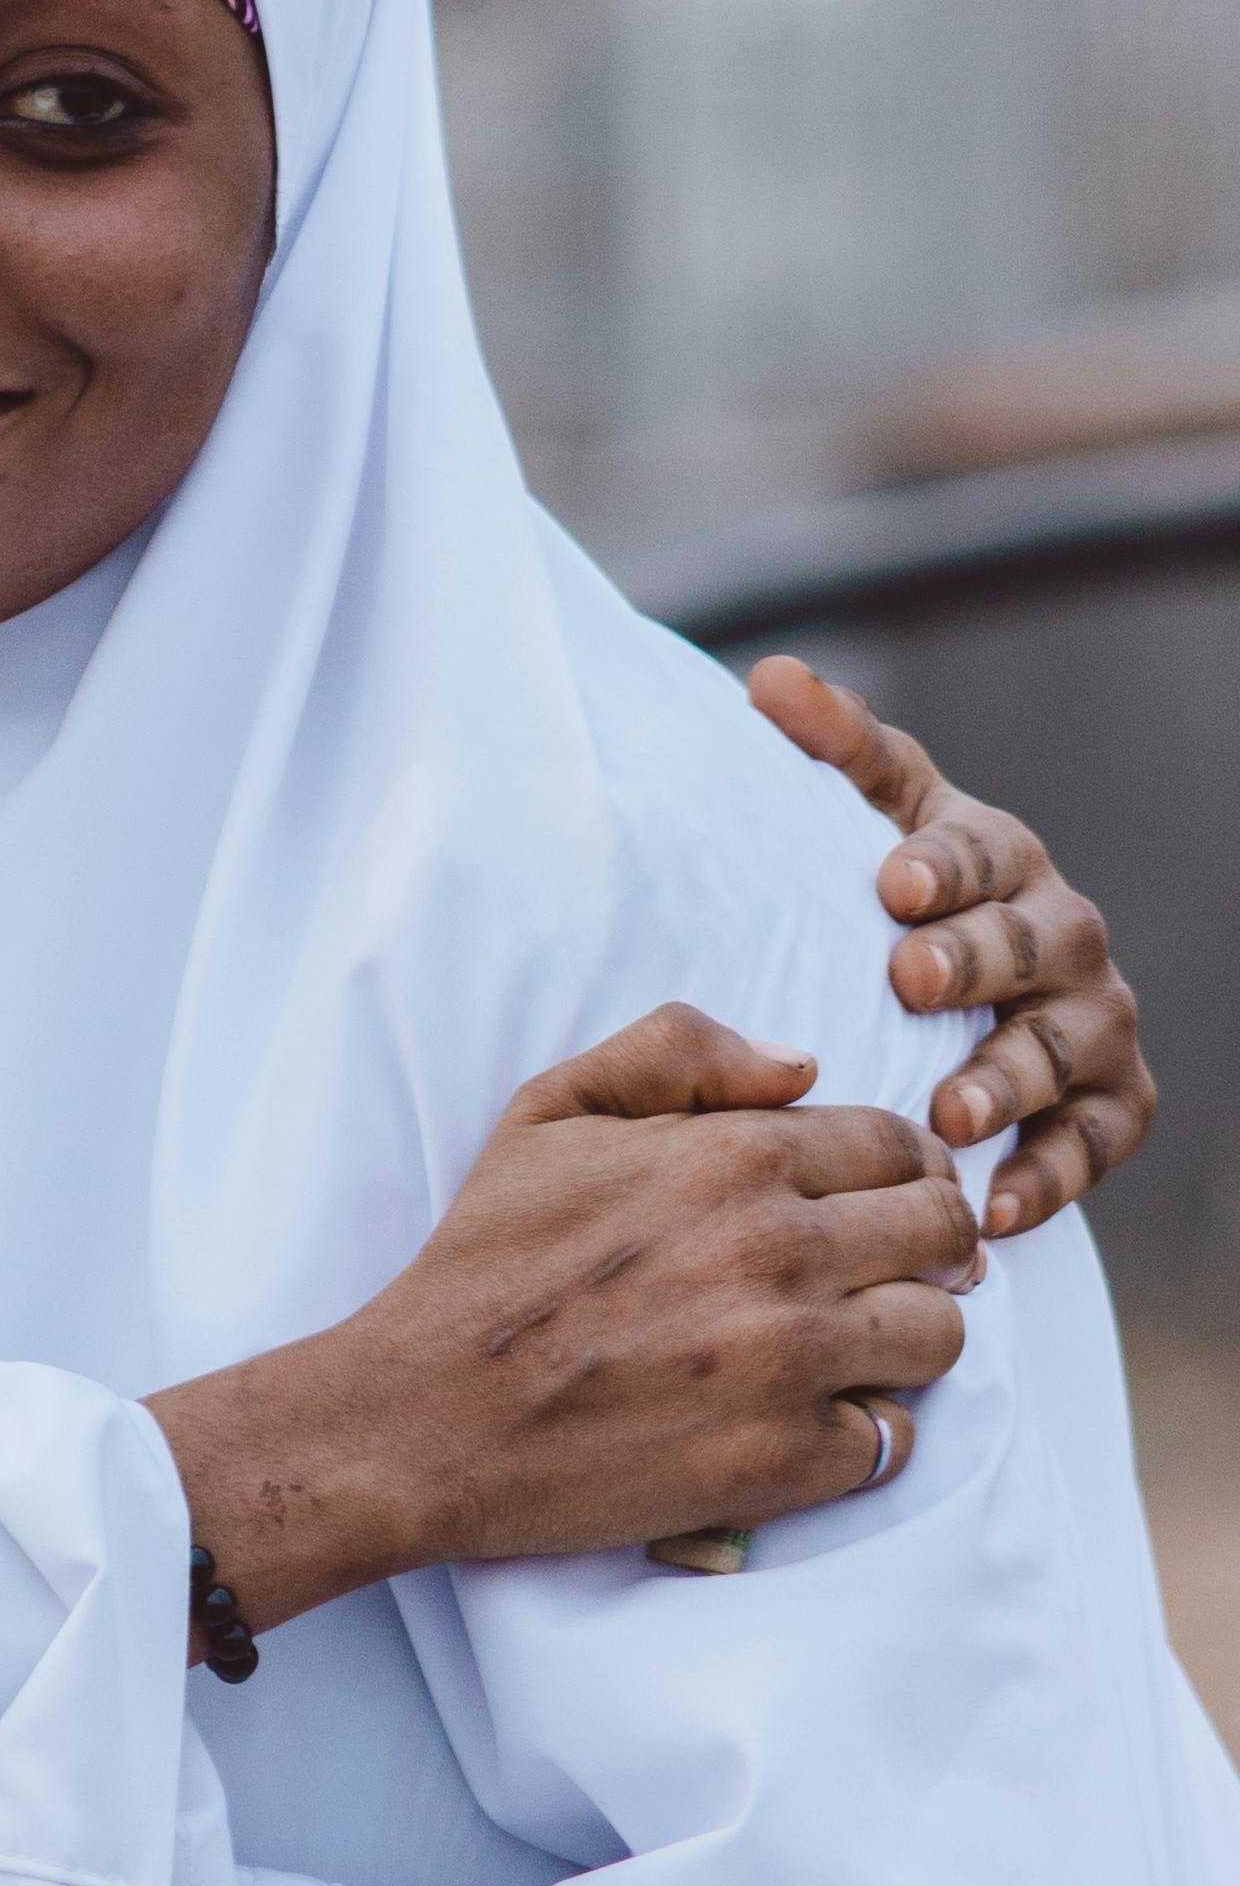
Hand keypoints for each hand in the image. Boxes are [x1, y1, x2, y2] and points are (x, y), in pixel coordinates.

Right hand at [148, 1003, 975, 1646]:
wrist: (426, 1414)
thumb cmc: (489, 1256)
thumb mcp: (553, 1108)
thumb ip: (679, 1051)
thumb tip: (803, 1065)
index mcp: (733, 1154)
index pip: (901, 1142)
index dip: (907, 1165)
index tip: (887, 1193)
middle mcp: (779, 1250)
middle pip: (944, 1232)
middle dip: (928, 1242)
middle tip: (884, 1265)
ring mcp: (790, 1362)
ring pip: (941, 1335)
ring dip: (909, 1333)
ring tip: (853, 1340)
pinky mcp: (785, 1461)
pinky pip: (893, 1438)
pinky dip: (864, 1427)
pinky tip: (809, 1413)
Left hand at [746, 657, 1150, 1239]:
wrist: (957, 997)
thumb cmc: (894, 894)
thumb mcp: (866, 813)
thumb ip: (830, 748)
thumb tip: (772, 678)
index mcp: (997, 852)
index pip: (978, 847)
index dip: (942, 864)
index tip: (893, 882)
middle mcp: (1061, 929)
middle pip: (1032, 940)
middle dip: (977, 960)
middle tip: (911, 984)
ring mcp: (1093, 1017)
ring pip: (1065, 1046)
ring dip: (1009, 1079)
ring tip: (947, 1112)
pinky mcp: (1112, 1100)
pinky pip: (1097, 1140)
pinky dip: (1050, 1176)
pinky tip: (992, 1207)